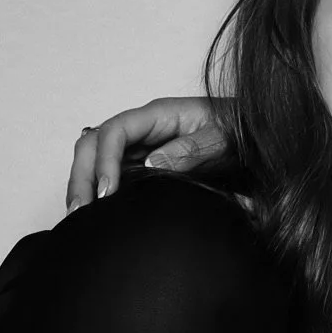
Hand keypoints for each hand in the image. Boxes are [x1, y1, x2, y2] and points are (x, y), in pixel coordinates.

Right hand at [66, 97, 224, 210]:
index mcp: (159, 115)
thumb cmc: (239, 130)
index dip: (105, 160)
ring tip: (79, 216)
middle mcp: (143, 128)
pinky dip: (100, 190)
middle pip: (94, 143)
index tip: (108, 192)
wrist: (251, 136)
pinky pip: (113, 173)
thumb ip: (191, 149)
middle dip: (82, 175)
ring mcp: (141, 145)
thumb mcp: (222, 138)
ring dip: (84, 184)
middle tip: (80, 210)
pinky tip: (98, 213)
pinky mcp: (144, 162)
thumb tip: (152, 164)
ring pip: (96, 158)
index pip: (115, 131)